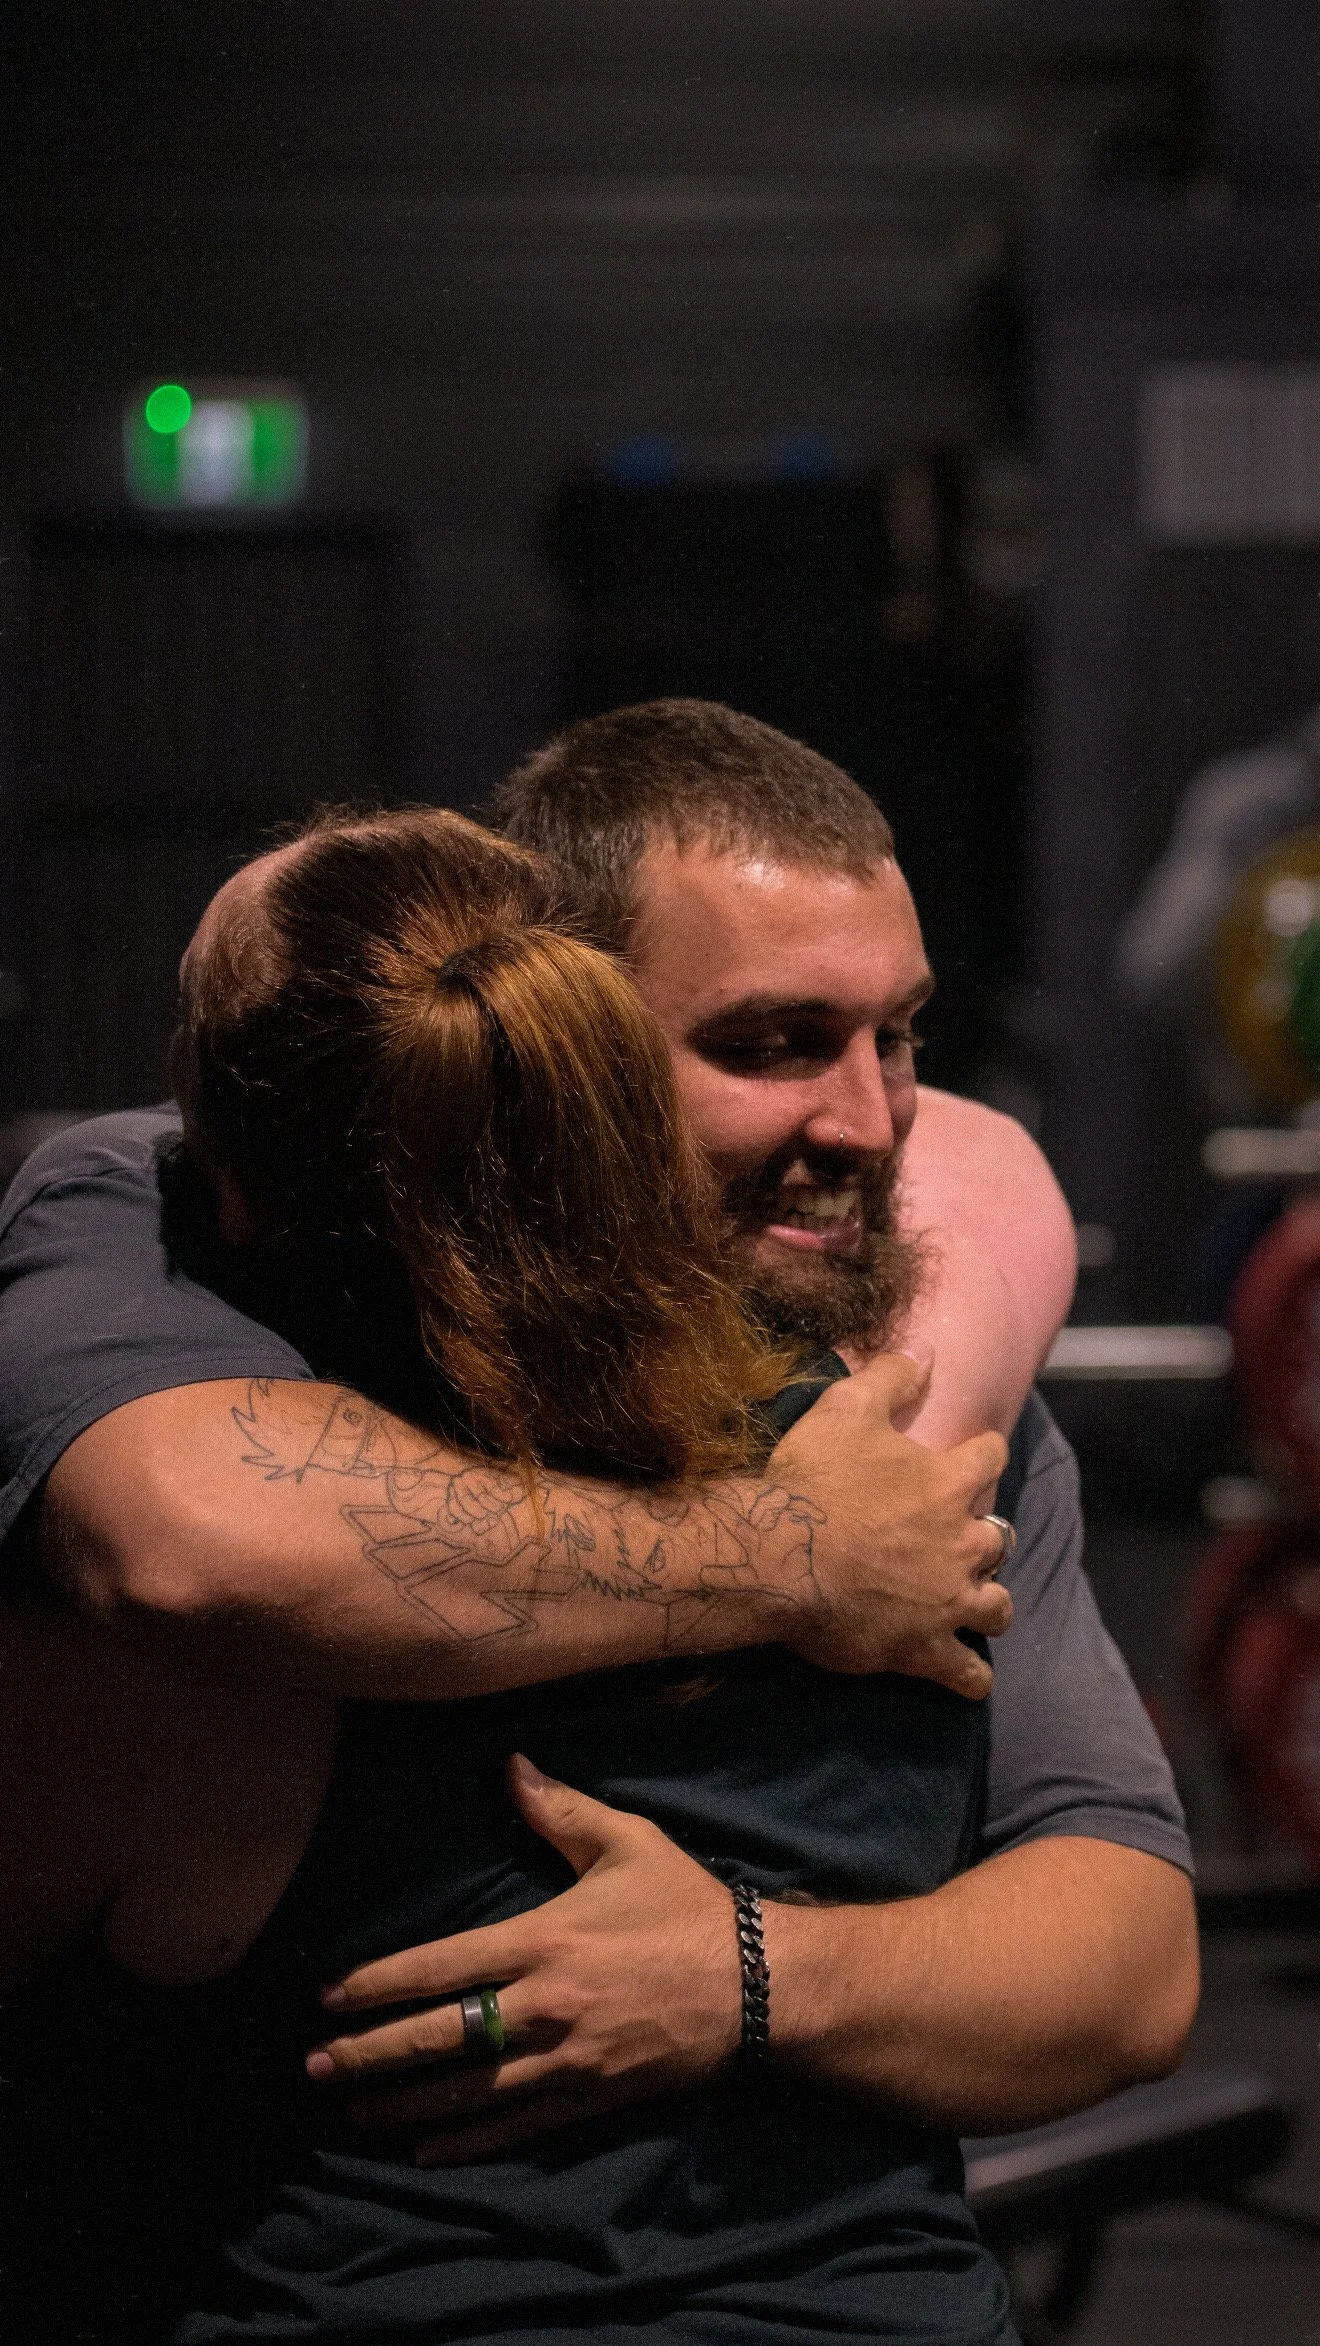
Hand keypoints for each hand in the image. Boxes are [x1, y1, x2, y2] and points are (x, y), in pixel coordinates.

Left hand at [306, 1755, 741, 2161]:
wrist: (759, 1985)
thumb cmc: (685, 1908)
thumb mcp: (627, 1843)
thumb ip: (560, 1809)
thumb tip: (510, 1765)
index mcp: (543, 1941)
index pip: (441, 1966)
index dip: (378, 1984)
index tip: (329, 1998)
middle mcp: (543, 2007)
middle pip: (440, 2037)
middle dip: (370, 2054)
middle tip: (315, 2067)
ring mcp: (565, 2061)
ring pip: (468, 2093)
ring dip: (403, 2104)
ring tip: (352, 2112)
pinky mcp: (590, 2099)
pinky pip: (515, 2127)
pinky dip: (466, 2141)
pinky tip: (426, 2149)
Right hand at [768, 1352, 1011, 1696]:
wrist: (779, 1555)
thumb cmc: (811, 1479)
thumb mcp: (846, 1408)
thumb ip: (891, 1376)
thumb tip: (926, 1350)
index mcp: (947, 1483)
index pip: (989, 1457)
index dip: (981, 1455)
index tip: (973, 1456)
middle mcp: (960, 1542)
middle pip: (999, 1538)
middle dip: (984, 1537)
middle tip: (958, 1538)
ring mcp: (946, 1599)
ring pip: (995, 1605)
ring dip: (989, 1601)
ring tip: (976, 1602)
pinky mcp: (923, 1647)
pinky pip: (964, 1670)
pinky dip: (970, 1675)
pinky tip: (971, 1677)